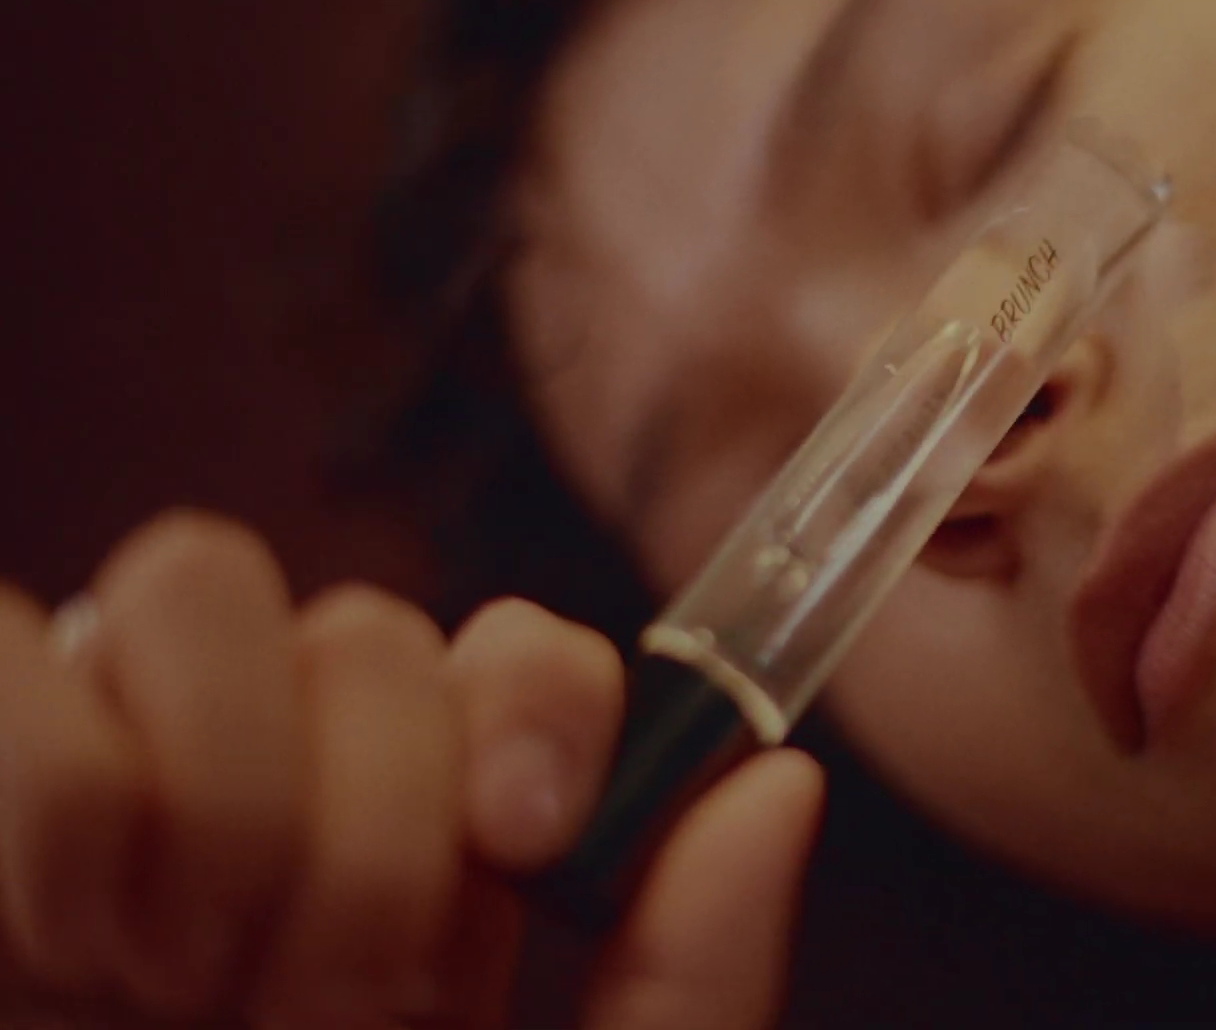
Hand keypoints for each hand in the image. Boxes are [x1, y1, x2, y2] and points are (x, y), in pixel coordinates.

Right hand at [0, 511, 822, 1028]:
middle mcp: (278, 814)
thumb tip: (779, 779)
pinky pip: (12, 653)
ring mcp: (111, 800)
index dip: (540, 697)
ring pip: (195, 586)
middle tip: (329, 1002)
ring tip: (176, 983)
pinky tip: (62, 947)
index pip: (515, 650)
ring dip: (227, 794)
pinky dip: (58, 792)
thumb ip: (686, 981)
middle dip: (376, 810)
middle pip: (369, 620)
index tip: (534, 840)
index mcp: (434, 883)